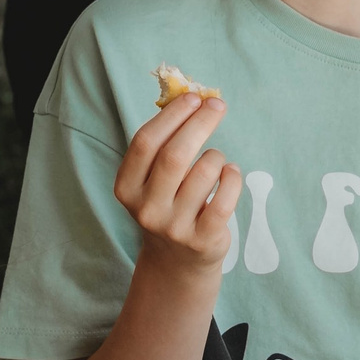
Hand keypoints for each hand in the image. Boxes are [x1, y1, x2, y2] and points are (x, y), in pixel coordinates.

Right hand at [116, 91, 241, 275]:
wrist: (177, 262)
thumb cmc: (168, 204)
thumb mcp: (153, 180)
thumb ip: (164, 145)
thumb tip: (194, 99)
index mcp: (126, 188)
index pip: (145, 143)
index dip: (171, 116)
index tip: (193, 98)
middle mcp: (146, 209)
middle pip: (175, 155)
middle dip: (200, 123)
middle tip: (217, 105)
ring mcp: (174, 227)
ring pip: (204, 173)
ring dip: (217, 155)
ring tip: (217, 159)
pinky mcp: (202, 240)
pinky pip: (225, 199)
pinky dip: (232, 178)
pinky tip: (230, 173)